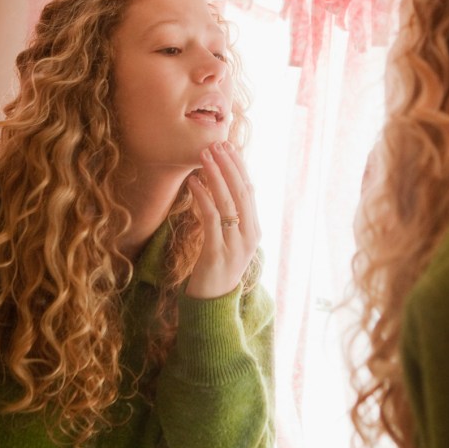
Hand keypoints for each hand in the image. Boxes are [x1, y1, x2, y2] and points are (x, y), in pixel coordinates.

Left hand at [185, 141, 260, 298]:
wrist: (212, 302)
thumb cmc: (218, 267)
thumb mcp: (230, 240)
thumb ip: (233, 217)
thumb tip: (234, 186)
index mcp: (255, 230)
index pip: (250, 191)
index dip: (239, 167)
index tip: (228, 147)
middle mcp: (250, 236)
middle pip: (242, 193)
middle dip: (229, 166)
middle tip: (216, 145)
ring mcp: (235, 245)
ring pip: (228, 203)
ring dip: (215, 176)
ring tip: (204, 157)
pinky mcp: (217, 253)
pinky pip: (211, 219)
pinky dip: (203, 198)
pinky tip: (194, 183)